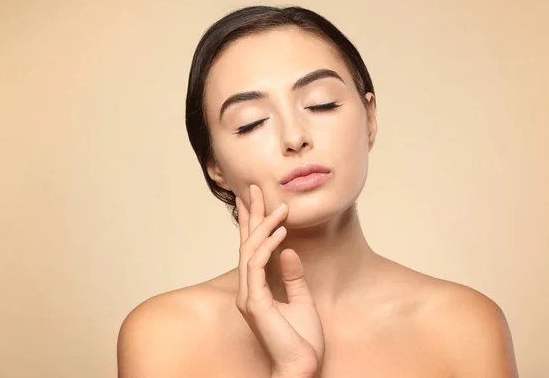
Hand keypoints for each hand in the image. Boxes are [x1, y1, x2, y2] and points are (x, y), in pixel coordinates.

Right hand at [235, 185, 324, 377]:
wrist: (301, 368)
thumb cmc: (301, 341)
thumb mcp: (302, 301)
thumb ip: (293, 277)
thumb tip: (289, 251)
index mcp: (257, 289)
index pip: (253, 249)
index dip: (254, 223)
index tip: (255, 200)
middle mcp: (248, 290)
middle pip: (246, 244)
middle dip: (250, 215)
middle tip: (252, 188)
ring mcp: (249, 296)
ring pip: (251, 251)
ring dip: (264, 226)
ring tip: (279, 207)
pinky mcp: (255, 302)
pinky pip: (258, 265)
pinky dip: (269, 246)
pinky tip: (282, 231)